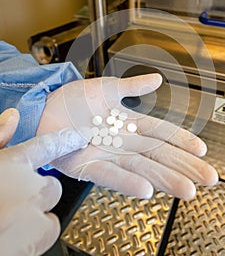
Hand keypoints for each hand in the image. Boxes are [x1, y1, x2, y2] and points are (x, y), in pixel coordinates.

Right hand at [0, 108, 90, 255]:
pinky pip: (45, 238)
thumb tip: (12, 116)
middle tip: (13, 202)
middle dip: (37, 194)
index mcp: (11, 165)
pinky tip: (10, 240)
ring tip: (8, 223)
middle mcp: (28, 190)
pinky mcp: (34, 245)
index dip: (66, 140)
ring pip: (51, 215)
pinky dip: (32, 241)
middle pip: (52, 187)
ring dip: (36, 220)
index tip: (81, 137)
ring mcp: (33, 219)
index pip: (46, 146)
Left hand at [37, 74, 217, 199]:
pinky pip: (110, 174)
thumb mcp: (108, 87)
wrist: (45, 107)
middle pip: (158, 155)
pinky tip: (147, 189)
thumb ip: (133, 86)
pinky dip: (127, 182)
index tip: (201, 149)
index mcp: (129, 123)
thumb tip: (158, 79)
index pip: (162, 132)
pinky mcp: (86, 164)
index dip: (182, 140)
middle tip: (209, 178)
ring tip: (187, 189)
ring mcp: (107, 154)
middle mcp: (122, 142)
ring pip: (141, 168)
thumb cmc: (76, 99)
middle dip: (184, 166)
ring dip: (164, 179)